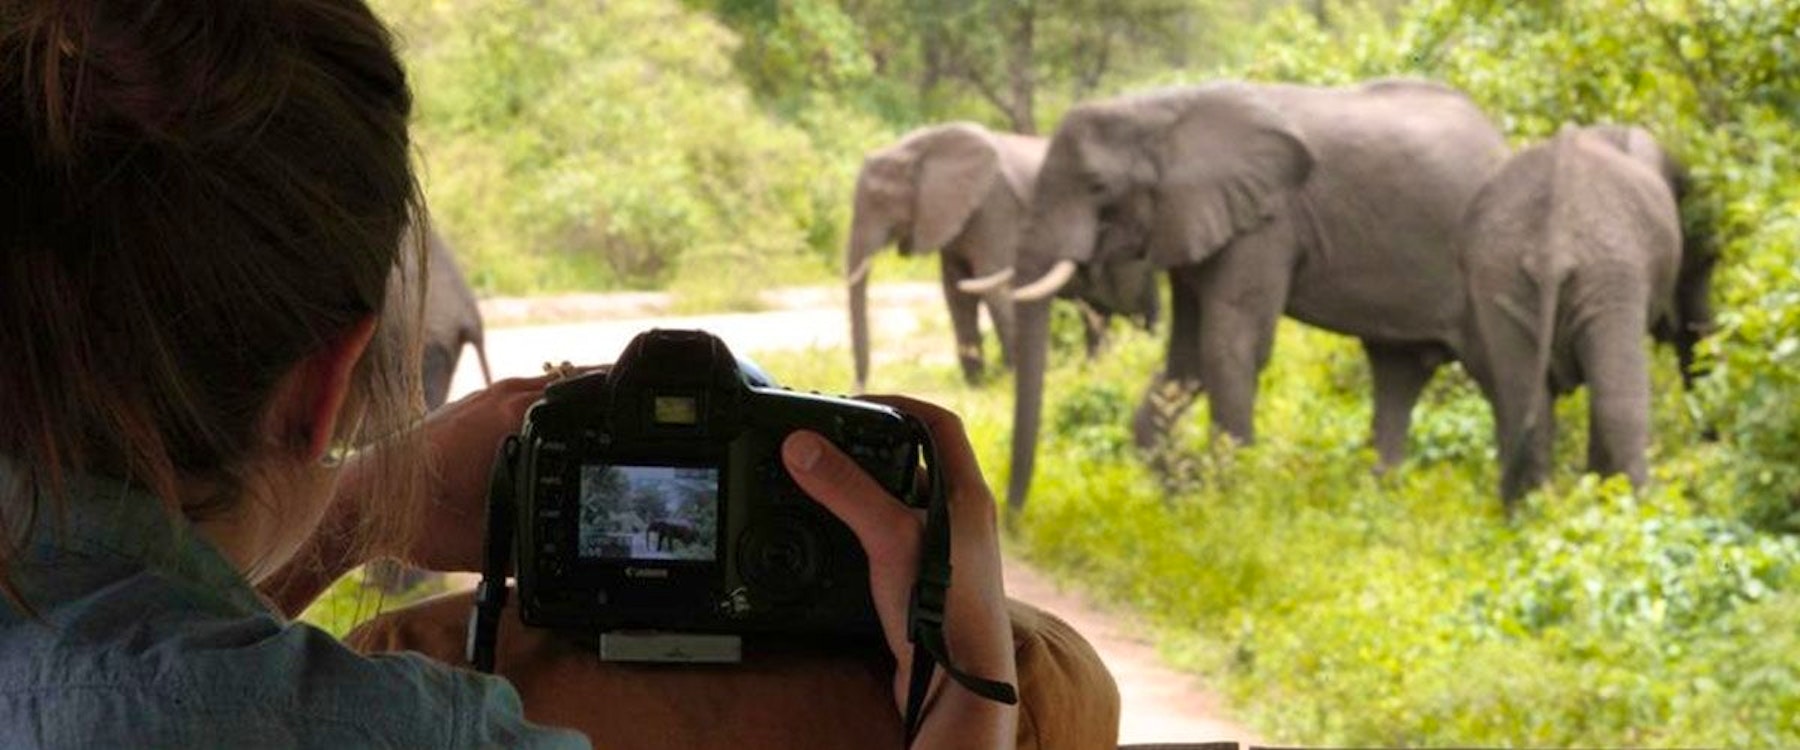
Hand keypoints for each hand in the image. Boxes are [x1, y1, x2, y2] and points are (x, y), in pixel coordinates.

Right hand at [781, 395, 1016, 747]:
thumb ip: (847, 489)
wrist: (958, 682)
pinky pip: (895, 536)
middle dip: (873, 447)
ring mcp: (947, 550)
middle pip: (918, 460)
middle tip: (831, 444)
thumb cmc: (944, 609)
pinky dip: (866, 526)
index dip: (899, 404)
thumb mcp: (888, 536)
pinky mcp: (928, 580)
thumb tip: (803, 445)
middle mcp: (962, 517)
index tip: (856, 404)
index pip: (940, 424)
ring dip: (867, 488)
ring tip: (827, 484)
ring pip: (904, 500)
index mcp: (966, 493)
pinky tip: (839, 536)